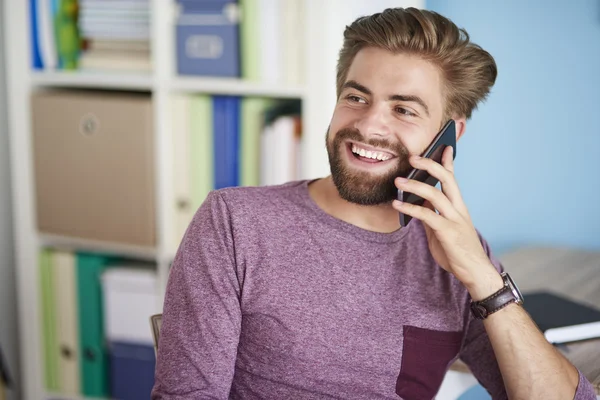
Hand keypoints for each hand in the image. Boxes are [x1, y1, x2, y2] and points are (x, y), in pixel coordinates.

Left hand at [393, 147, 501, 297]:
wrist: (475, 272)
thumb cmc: (458, 251)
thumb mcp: (443, 229)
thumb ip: (433, 214)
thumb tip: (418, 202)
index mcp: (458, 207)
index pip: (453, 179)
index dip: (448, 162)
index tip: (443, 146)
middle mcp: (459, 209)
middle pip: (447, 180)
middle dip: (430, 165)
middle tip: (412, 157)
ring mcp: (455, 219)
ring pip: (435, 194)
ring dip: (415, 185)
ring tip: (398, 181)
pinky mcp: (447, 232)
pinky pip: (426, 215)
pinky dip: (410, 208)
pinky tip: (397, 204)